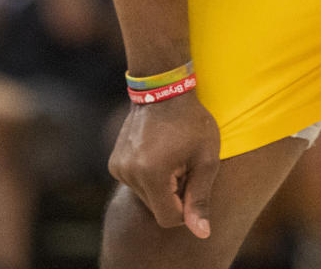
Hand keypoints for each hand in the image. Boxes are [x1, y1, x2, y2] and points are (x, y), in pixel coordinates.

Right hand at [108, 93, 220, 238]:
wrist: (163, 87)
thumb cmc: (191, 121)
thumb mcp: (205, 158)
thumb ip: (200, 198)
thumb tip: (201, 234)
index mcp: (152, 173)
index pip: (169, 218)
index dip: (185, 208)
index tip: (193, 182)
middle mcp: (129, 173)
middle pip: (156, 208)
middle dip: (173, 194)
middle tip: (184, 164)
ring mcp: (118, 167)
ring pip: (146, 197)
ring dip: (161, 185)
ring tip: (171, 155)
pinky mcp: (114, 162)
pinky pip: (135, 184)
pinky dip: (149, 176)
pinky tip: (158, 153)